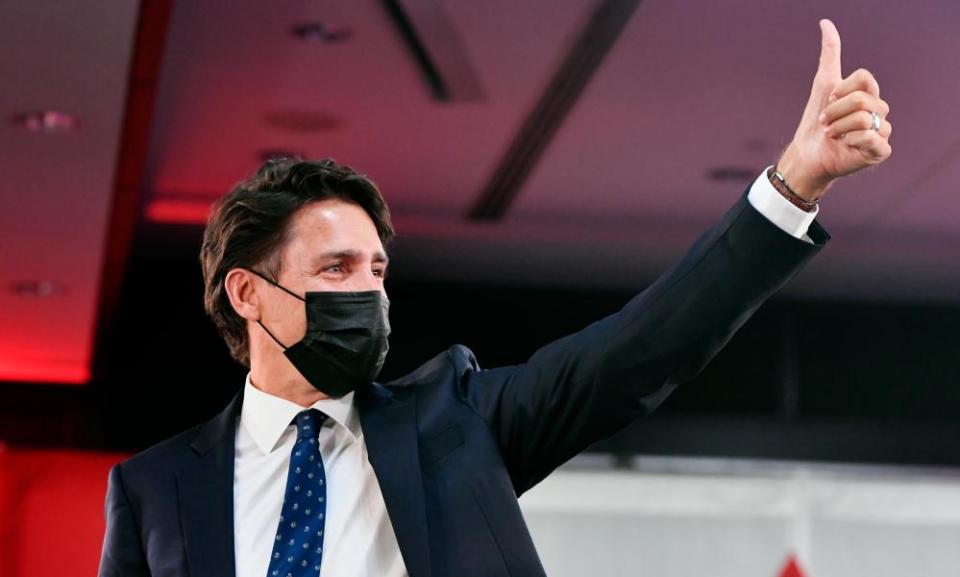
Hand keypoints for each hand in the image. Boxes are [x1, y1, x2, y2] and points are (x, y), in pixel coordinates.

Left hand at [777, 19, 892, 200]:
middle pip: (862, 99)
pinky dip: (851, 140)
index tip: (828, 101)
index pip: (865, 78)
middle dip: (835, 111)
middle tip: (825, 123)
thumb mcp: (822, 83)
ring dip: (839, 127)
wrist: (807, 153)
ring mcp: (883, 131)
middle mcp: (880, 111)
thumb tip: (825, 23)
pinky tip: (845, 146)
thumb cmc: (815, 121)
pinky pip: (871, 137)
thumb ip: (829, 54)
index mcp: (870, 94)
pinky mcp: (881, 150)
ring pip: (864, 118)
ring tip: (832, 135)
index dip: (841, 90)